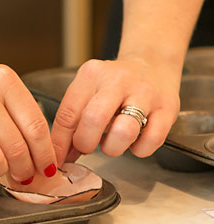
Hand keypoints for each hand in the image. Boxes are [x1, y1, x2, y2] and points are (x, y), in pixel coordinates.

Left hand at [51, 57, 180, 165]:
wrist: (152, 64)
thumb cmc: (113, 86)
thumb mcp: (87, 93)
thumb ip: (72, 121)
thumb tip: (60, 155)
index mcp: (91, 75)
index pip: (68, 114)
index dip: (60, 143)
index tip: (57, 159)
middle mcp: (117, 81)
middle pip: (94, 120)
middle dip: (85, 143)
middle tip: (87, 148)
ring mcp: (145, 93)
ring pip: (124, 131)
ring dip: (112, 148)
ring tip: (112, 144)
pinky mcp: (167, 108)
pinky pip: (152, 140)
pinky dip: (140, 149)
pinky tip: (134, 141)